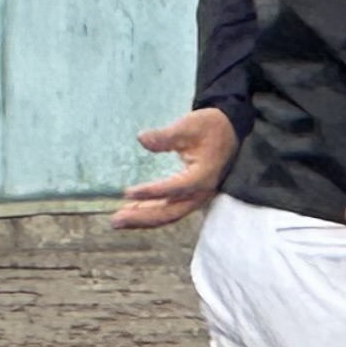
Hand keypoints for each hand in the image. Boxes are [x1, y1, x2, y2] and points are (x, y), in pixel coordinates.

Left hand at [113, 107, 236, 228]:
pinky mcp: (190, 196)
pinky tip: (132, 210)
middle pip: (170, 212)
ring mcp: (196, 197)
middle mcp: (200, 192)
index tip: (127, 192)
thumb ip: (165, 135)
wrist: (229, 131)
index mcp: (203, 175)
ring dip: (143, 219)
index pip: (175, 188)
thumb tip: (142, 138)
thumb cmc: (210, 127)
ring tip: (118, 221)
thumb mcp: (189, 125)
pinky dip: (150, 212)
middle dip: (142, 217)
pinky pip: (169, 209)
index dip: (151, 192)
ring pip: (168, 215)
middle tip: (116, 220)